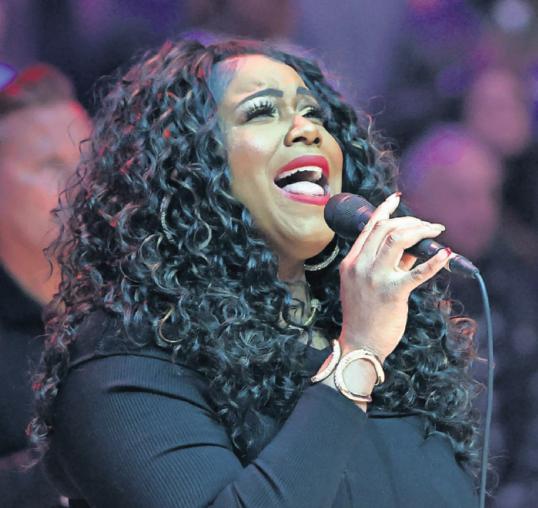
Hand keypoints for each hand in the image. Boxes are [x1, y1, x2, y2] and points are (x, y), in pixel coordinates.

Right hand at [337, 192, 449, 360]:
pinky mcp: (392, 292)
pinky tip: (445, 254)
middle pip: (385, 228)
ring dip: (420, 231)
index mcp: (351, 262)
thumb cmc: (364, 315)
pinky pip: (417, 271)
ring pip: (397, 239)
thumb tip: (412, 248)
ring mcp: (374, 278)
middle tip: (429, 226)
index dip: (384, 210)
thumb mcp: (365, 284)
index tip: (397, 199)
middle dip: (411, 221)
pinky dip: (435, 261)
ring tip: (435, 232)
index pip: (369, 228)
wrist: (360, 344)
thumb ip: (386, 264)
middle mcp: (360, 266)